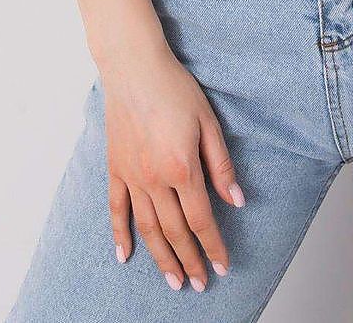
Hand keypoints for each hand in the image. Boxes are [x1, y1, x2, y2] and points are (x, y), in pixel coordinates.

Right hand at [102, 41, 244, 292]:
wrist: (135, 68)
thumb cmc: (175, 89)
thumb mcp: (209, 122)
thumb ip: (221, 164)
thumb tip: (237, 200)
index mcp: (182, 168)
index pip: (202, 219)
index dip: (213, 246)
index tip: (222, 265)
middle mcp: (155, 179)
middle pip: (175, 231)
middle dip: (190, 261)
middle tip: (200, 284)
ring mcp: (132, 176)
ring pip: (147, 228)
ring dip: (161, 258)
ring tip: (173, 281)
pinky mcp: (115, 168)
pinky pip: (117, 209)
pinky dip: (120, 234)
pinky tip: (125, 256)